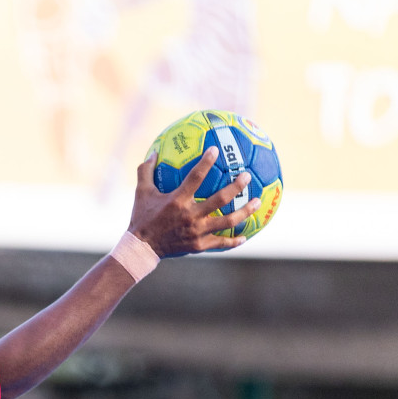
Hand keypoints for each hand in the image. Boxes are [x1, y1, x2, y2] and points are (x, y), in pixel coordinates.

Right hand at [127, 147, 262, 257]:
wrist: (141, 249)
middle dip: (236, 187)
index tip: (216, 150)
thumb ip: (146, 171)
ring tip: (256, 201)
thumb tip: (153, 152)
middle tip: (246, 176)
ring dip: (244, 211)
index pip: (195, 177)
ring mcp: (196, 232)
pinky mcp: (199, 245)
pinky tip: (245, 236)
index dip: (206, 162)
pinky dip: (233, 240)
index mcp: (177, 201)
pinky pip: (221, 242)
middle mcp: (190, 215)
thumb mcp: (141, 193)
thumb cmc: (141, 218)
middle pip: (220, 200)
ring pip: (227, 221)